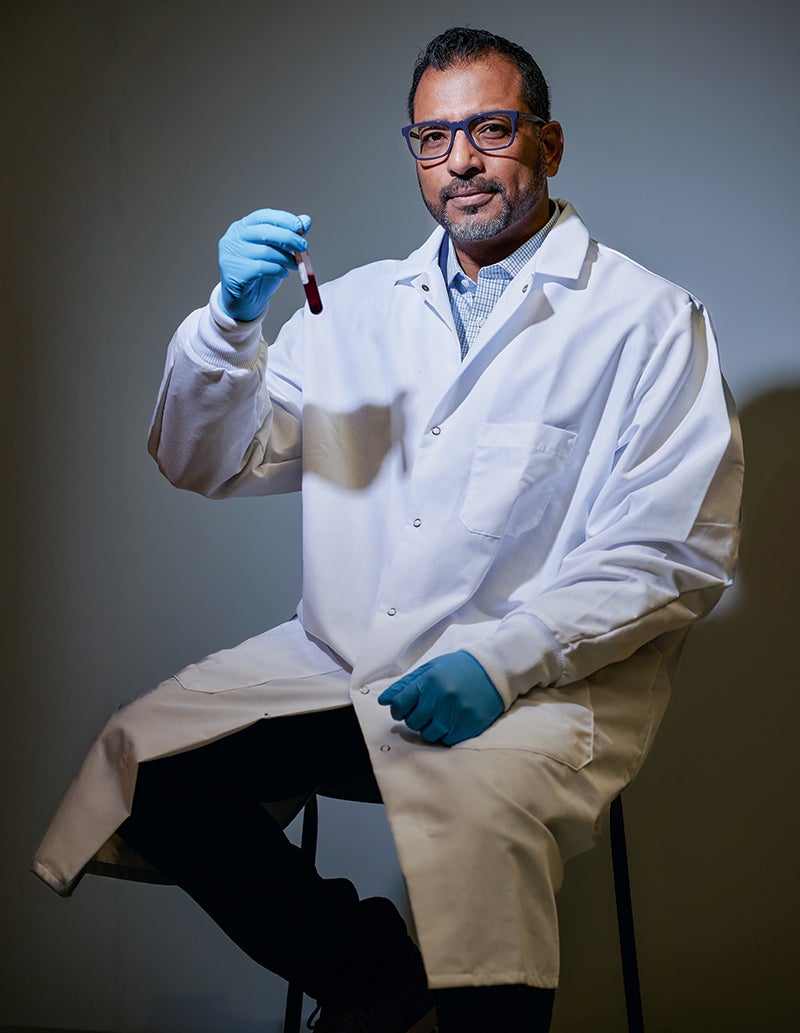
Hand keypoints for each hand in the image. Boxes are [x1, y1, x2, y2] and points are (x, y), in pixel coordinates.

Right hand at [218, 209, 311, 320]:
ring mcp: (231, 255)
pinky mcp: (234, 273)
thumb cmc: (259, 273)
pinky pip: (262, 268)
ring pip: (266, 251)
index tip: (300, 227)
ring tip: (296, 265)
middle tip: (303, 246)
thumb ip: (288, 235)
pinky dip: (278, 270)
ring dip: (287, 258)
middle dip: (288, 238)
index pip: (263, 216)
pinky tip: (283, 273)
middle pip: (265, 232)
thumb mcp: (276, 251)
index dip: (283, 219)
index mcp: (241, 227)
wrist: (244, 300)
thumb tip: (306, 220)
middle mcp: (233, 238)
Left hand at [378, 651, 502, 745]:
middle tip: (426, 709)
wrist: (493, 670)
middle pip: (413, 722)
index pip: (399, 705)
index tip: (403, 709)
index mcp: (429, 681)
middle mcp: (441, 698)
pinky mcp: (469, 725)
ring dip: (430, 727)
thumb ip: (405, 685)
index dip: (398, 709)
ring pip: (429, 734)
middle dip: (415, 718)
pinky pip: (447, 740)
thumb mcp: (430, 669)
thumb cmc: (458, 669)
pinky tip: (452, 720)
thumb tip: (384, 700)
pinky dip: (446, 734)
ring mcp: (456, 713)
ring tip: (440, 715)